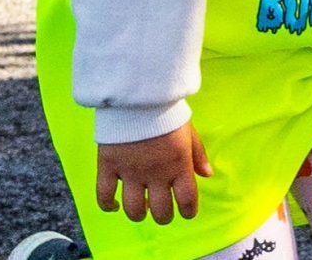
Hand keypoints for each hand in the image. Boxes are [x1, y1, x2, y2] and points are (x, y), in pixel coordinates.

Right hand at [96, 122, 211, 224]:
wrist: (138, 95)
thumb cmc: (166, 112)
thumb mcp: (188, 131)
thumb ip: (198, 154)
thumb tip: (207, 175)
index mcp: (179, 166)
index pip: (187, 202)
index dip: (188, 212)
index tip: (186, 212)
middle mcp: (156, 174)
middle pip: (161, 212)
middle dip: (164, 216)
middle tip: (162, 210)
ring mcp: (130, 172)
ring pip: (134, 210)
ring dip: (139, 214)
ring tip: (141, 207)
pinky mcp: (109, 166)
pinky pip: (104, 196)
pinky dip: (108, 205)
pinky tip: (114, 204)